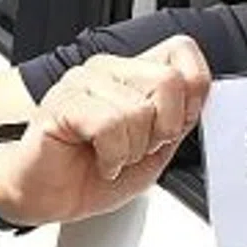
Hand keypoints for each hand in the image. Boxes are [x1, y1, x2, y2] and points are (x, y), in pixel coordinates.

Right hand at [0, 35, 210, 223]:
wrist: (46, 197)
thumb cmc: (91, 173)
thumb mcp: (153, 151)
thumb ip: (178, 120)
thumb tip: (201, 98)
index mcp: (133, 75)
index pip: (181, 50)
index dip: (193, 91)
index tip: (173, 125)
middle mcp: (109, 70)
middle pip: (169, 81)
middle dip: (162, 131)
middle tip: (136, 148)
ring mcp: (83, 82)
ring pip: (139, 110)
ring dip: (132, 150)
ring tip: (112, 156)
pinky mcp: (63, 103)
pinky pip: (109, 125)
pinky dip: (111, 156)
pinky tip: (99, 161)